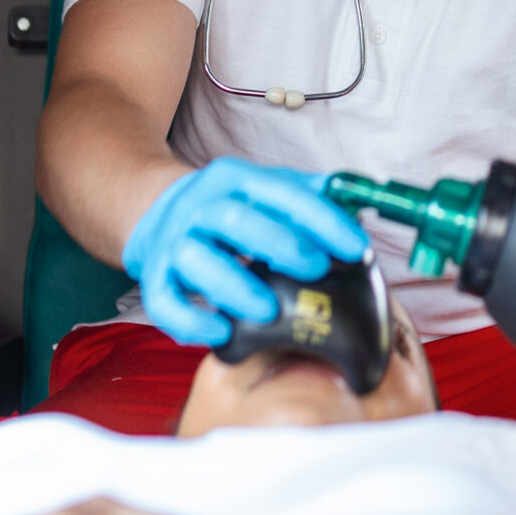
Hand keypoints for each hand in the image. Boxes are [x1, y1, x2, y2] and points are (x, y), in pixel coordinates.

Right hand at [122, 158, 368, 344]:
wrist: (158, 215)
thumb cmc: (231, 209)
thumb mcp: (266, 191)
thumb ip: (311, 198)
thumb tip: (362, 206)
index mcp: (236, 180)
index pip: (281, 192)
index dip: (321, 219)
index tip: (357, 247)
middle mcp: (200, 206)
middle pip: (234, 219)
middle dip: (278, 244)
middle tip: (316, 270)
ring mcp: (173, 242)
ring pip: (194, 258)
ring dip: (233, 285)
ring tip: (269, 310)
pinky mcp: (153, 278)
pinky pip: (162, 302)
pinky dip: (189, 321)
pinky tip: (221, 333)